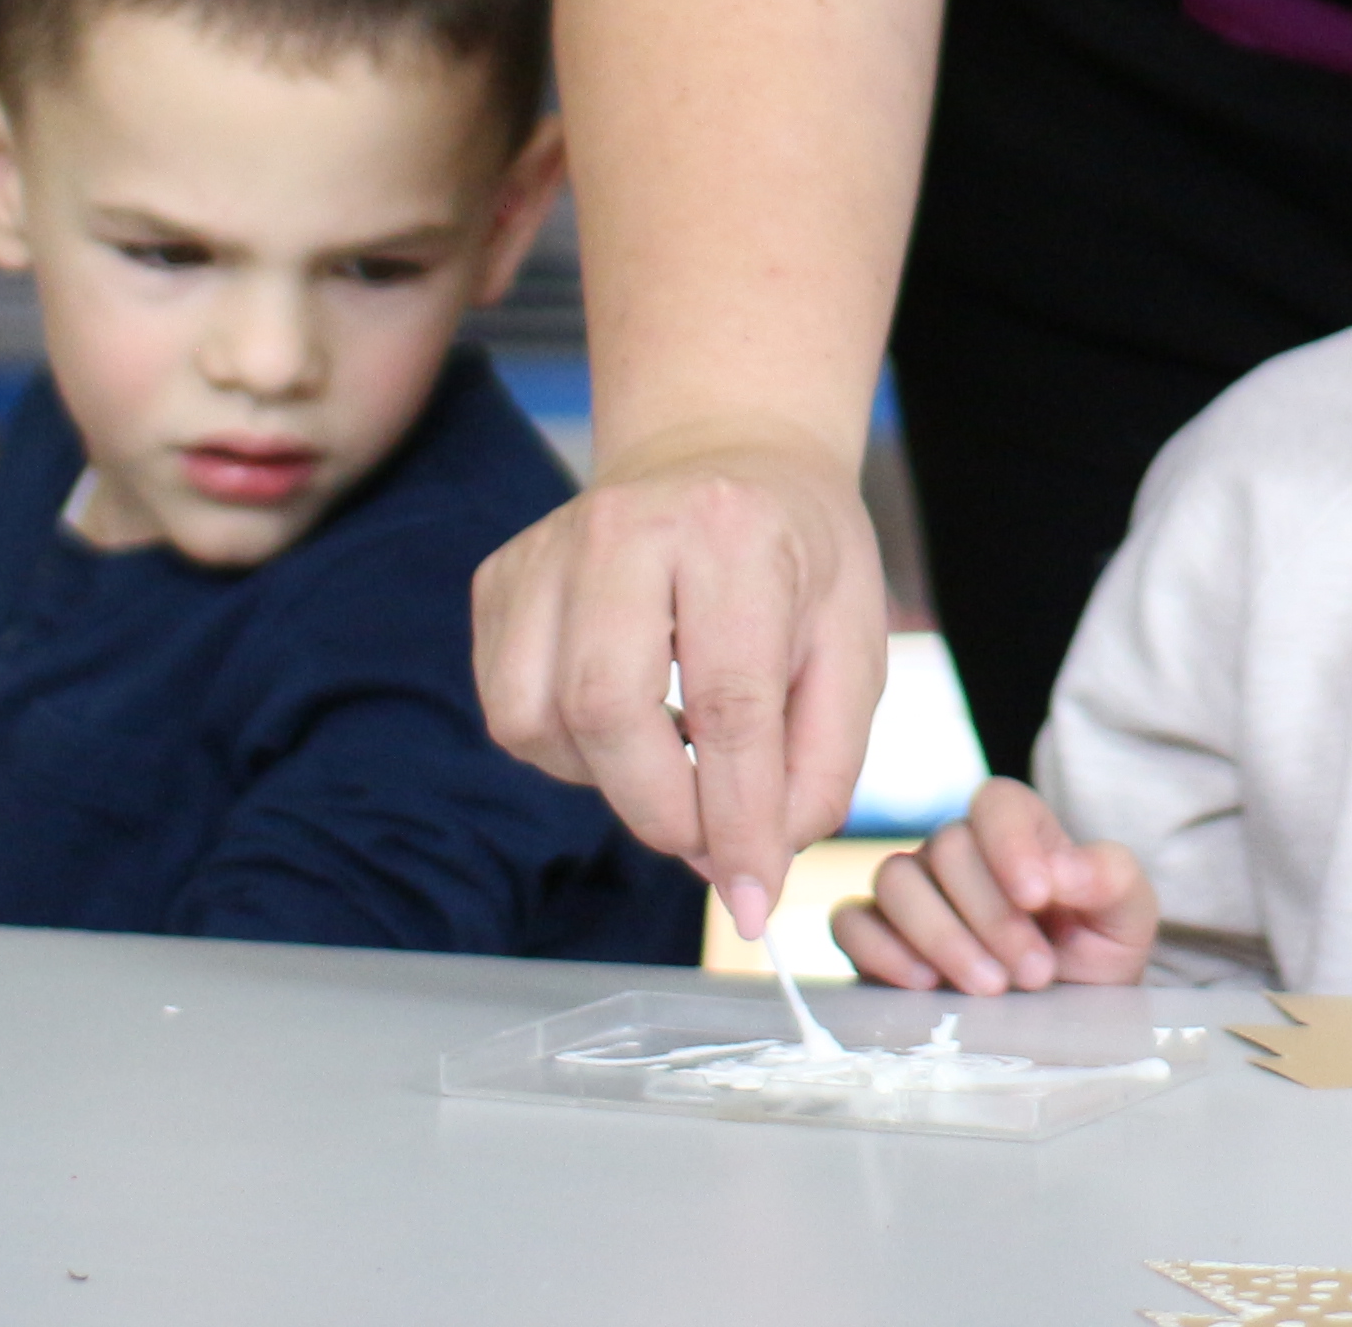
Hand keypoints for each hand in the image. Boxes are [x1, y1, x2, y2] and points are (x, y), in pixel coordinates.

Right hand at [472, 431, 887, 938]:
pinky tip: (624, 720)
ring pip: (539, 719)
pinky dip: (566, 749)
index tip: (754, 897)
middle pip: (607, 710)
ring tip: (671, 754)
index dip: (738, 820)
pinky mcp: (500, 577)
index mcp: (732, 531)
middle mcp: (626, 526)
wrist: (725, 453)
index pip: (728, 705)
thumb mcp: (851, 648)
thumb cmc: (799, 558)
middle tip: (709, 840)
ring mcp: (547, 547)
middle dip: (662, 810)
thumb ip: (819, 765)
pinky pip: (509, 709)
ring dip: (606, 779)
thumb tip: (752, 872)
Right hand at [832, 778, 1157, 992]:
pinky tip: (925, 986)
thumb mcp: (1128, 918)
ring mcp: (914, 893)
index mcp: (1020, 831)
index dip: (1010, 842)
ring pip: (895, 880)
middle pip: (946, 848)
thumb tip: (1063, 868)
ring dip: (942, 936)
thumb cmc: (1096, 958)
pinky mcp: (877, 938)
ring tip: (989, 989)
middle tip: (1034, 974)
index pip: (997, 802)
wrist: (1068, 1022)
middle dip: (991, 915)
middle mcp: (957, 853)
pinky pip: (851, 922)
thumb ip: (1110, 878)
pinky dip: (879, 950)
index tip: (1038, 897)